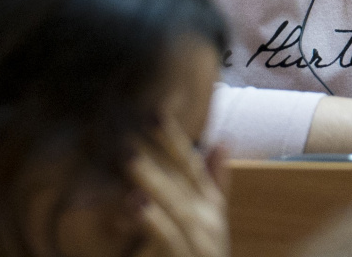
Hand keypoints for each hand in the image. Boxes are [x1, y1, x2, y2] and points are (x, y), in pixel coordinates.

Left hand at [131, 118, 227, 256]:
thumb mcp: (210, 222)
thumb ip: (215, 183)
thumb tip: (224, 140)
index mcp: (210, 209)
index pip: (192, 167)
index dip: (173, 138)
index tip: (153, 109)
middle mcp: (209, 225)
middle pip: (183, 181)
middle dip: (159, 152)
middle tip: (130, 125)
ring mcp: (200, 246)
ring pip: (176, 208)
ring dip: (152, 181)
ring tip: (127, 158)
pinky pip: (168, 241)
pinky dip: (152, 221)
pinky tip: (131, 203)